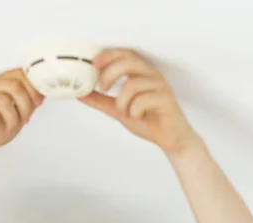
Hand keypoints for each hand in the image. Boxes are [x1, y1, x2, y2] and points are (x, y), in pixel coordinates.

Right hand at [0, 68, 44, 163]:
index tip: (38, 103)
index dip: (32, 88)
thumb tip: (43, 91)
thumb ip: (29, 104)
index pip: (18, 74)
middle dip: (24, 106)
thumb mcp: (18, 117)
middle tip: (23, 121)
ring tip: (8, 128)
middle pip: (13, 86)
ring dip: (11, 119)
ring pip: (2, 100)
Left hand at [78, 48, 198, 154]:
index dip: (108, 55)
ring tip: (125, 112)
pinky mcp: (166, 99)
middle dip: (110, 73)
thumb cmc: (148, 121)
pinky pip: (142, 100)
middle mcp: (152, 75)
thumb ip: (101, 101)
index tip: (94, 63)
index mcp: (142, 73)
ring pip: (132, 84)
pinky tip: (138, 117)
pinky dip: (134, 111)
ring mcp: (160, 86)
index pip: (125, 54)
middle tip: (102, 88)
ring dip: (122, 102)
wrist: (170, 138)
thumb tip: (81, 94)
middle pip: (128, 61)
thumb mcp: (118, 110)